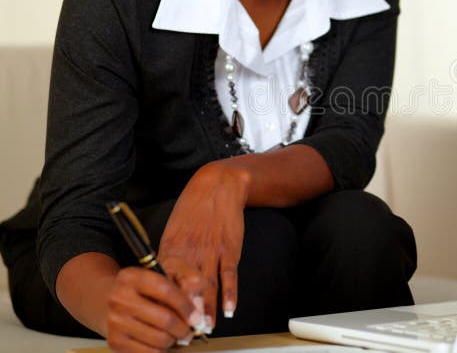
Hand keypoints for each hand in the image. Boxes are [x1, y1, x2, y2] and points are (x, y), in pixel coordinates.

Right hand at [105, 265, 201, 351]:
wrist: (109, 301)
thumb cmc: (145, 288)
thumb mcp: (167, 271)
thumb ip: (190, 280)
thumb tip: (199, 309)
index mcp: (133, 276)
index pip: (165, 290)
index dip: (186, 306)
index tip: (196, 317)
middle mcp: (120, 298)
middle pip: (164, 319)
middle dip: (184, 328)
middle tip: (189, 331)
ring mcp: (115, 321)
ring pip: (159, 339)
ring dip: (174, 340)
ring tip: (174, 335)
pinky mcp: (114, 341)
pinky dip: (161, 350)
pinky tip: (162, 342)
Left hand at [158, 161, 250, 331]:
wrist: (217, 186)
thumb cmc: (194, 209)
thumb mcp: (173, 230)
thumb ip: (170, 257)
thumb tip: (165, 281)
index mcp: (170, 249)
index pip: (164, 284)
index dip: (164, 306)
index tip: (164, 323)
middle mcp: (188, 252)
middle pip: (184, 289)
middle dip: (185, 314)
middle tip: (185, 334)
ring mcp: (210, 251)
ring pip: (207, 286)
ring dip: (207, 310)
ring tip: (206, 328)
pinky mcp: (229, 248)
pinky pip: (229, 275)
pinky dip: (230, 294)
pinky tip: (230, 309)